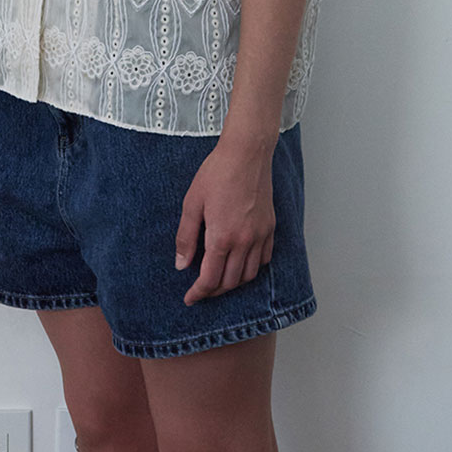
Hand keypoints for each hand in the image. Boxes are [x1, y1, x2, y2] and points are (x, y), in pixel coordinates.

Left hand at [174, 123, 276, 304]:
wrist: (246, 153)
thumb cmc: (216, 173)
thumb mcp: (192, 204)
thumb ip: (186, 238)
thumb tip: (181, 265)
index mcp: (221, 238)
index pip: (210, 279)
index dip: (198, 293)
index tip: (190, 299)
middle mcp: (244, 242)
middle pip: (230, 282)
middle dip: (214, 291)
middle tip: (202, 289)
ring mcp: (260, 235)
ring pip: (249, 275)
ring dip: (233, 283)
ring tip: (220, 279)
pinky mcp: (270, 227)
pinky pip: (264, 259)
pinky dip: (252, 268)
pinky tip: (241, 263)